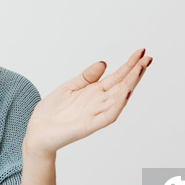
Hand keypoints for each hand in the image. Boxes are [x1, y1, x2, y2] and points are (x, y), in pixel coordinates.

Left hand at [24, 48, 152, 158]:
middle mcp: (98, 102)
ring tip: (140, 69)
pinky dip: (118, 105)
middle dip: (135, 72)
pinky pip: (107, 116)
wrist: (36, 132)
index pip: (117, 77)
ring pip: (118, 98)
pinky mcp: (88, 126)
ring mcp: (95, 114)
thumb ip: (86, 77)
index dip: (129, 65)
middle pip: (122, 85)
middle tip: (148, 58)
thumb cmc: (52, 112)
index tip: (141, 52)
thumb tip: (103, 63)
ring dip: (130, 84)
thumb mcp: (69, 87)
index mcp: (94, 92)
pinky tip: (126, 92)